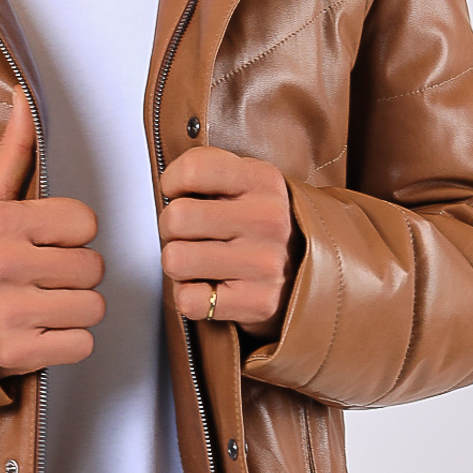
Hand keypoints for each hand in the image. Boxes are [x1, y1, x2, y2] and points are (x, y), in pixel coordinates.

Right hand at [0, 90, 105, 376]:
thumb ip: (14, 150)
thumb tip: (25, 95)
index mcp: (1, 223)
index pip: (85, 222)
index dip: (70, 233)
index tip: (44, 240)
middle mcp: (7, 267)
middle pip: (93, 267)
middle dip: (72, 272)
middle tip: (41, 275)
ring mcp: (11, 314)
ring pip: (92, 307)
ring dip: (72, 309)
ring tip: (39, 303)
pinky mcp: (16, 356)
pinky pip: (80, 344)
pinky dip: (66, 342)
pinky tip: (38, 330)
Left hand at [158, 147, 300, 338]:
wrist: (305, 270)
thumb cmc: (256, 222)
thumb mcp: (244, 180)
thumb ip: (206, 170)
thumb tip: (167, 185)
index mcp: (263, 180)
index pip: (191, 170)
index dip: (173, 184)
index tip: (183, 194)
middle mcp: (268, 220)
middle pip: (175, 218)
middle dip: (171, 229)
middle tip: (191, 234)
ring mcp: (266, 264)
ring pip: (175, 260)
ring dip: (179, 265)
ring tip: (200, 261)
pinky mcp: (259, 303)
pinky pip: (189, 300)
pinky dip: (190, 297)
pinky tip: (209, 287)